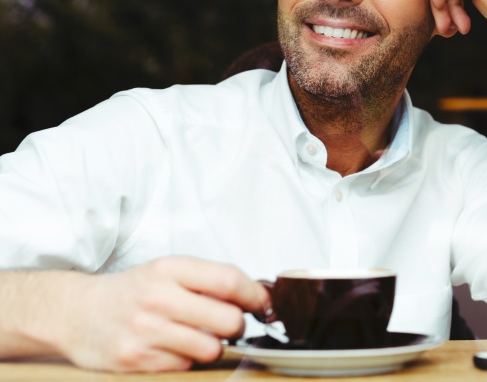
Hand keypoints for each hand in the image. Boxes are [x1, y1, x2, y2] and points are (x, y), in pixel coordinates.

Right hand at [57, 257, 268, 372]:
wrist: (76, 313)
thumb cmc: (133, 292)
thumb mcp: (168, 271)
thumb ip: (209, 280)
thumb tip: (260, 296)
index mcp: (170, 269)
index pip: (230, 281)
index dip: (255, 296)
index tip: (262, 305)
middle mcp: (158, 297)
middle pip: (229, 319)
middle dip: (238, 326)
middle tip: (230, 325)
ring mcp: (146, 330)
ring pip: (212, 348)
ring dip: (213, 346)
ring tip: (198, 337)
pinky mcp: (136, 359)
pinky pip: (186, 365)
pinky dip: (186, 359)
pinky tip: (171, 348)